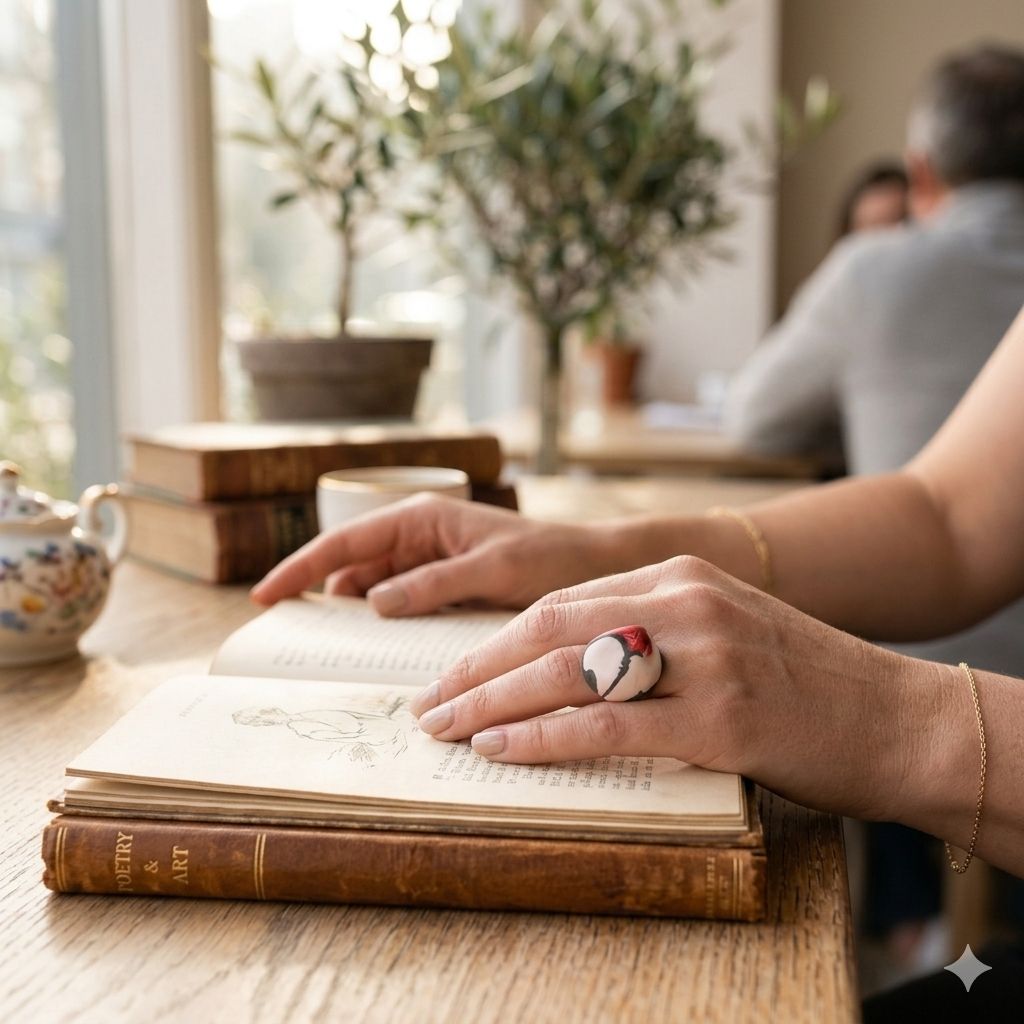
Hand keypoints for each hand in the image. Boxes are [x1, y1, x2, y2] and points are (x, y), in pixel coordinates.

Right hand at [251, 494, 631, 615]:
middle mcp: (418, 536)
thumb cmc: (547, 555)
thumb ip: (434, 582)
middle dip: (319, 594)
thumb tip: (372, 601)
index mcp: (423, 519)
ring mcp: (428, 561)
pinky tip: (371, 650)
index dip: (302, 567)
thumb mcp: (493, 569)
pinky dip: (381, 625)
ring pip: (371, 589)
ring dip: (349, 615)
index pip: (346, 541)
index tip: (264, 594)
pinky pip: (399, 604)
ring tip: (321, 651)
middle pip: (351, 566)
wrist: (591, 565)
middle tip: (287, 637)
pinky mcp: (443, 585)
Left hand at [410, 555, 958, 823]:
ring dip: (491, 701)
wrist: (899, 716)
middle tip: (429, 702)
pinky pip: (607, 725)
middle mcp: (685, 603)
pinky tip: (501, 749)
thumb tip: (570, 665)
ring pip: (565, 672)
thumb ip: (655, 630)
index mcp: (681, 575)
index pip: (562, 601)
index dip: (500, 639)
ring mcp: (703, 657)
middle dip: (477, 667)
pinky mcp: (719, 717)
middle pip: (548, 628)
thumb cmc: (806, 680)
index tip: (460, 669)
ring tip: (445, 728)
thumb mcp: (726, 627)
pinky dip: (543, 738)